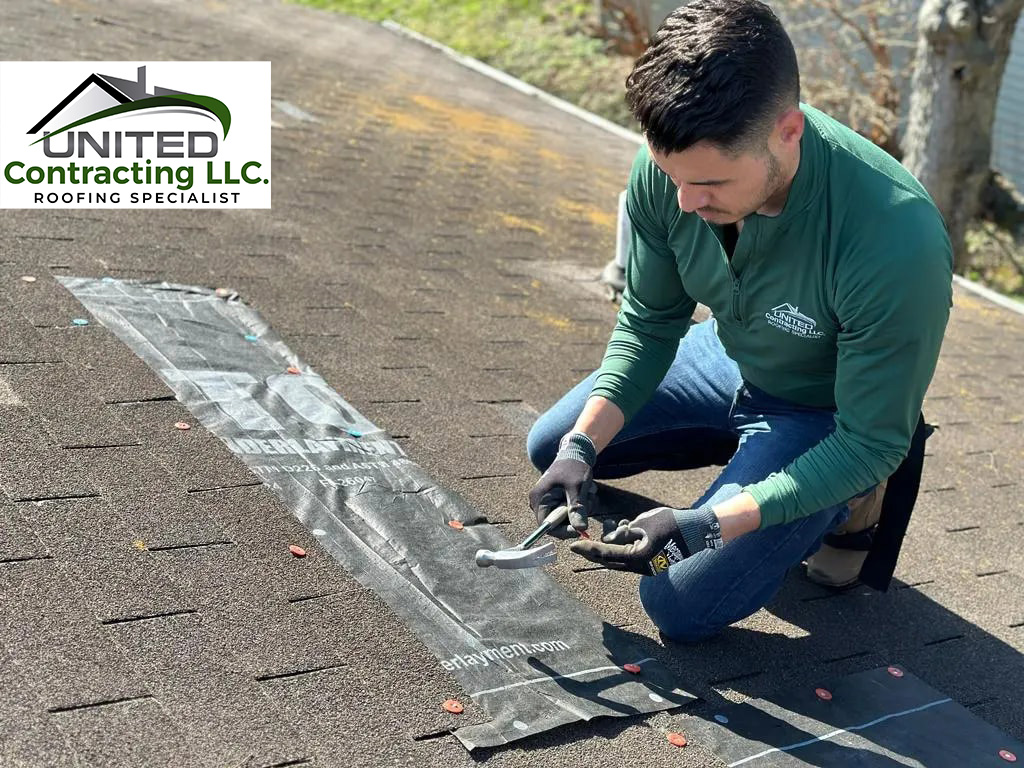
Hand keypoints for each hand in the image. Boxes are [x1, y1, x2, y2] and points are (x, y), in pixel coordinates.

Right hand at [528, 432, 596, 537]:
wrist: (577, 451)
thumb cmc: (574, 465)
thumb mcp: (576, 487)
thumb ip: (577, 508)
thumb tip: (579, 529)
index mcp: (539, 499)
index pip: (546, 526)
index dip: (563, 531)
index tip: (580, 530)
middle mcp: (541, 502)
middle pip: (559, 523)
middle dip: (576, 515)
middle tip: (588, 501)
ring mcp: (551, 501)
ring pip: (569, 517)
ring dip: (583, 508)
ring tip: (589, 492)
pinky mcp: (560, 500)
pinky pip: (573, 511)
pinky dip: (583, 504)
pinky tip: (587, 491)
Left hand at [569, 505, 722, 574]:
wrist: (696, 531)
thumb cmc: (670, 523)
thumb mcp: (642, 523)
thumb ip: (623, 533)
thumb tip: (609, 540)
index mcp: (637, 558)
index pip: (606, 554)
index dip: (588, 549)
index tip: (573, 546)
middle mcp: (641, 568)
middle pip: (610, 561)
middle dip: (594, 552)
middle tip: (578, 546)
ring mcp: (647, 567)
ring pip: (621, 558)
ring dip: (611, 546)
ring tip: (609, 527)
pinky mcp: (651, 563)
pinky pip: (631, 556)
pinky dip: (623, 546)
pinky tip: (623, 530)